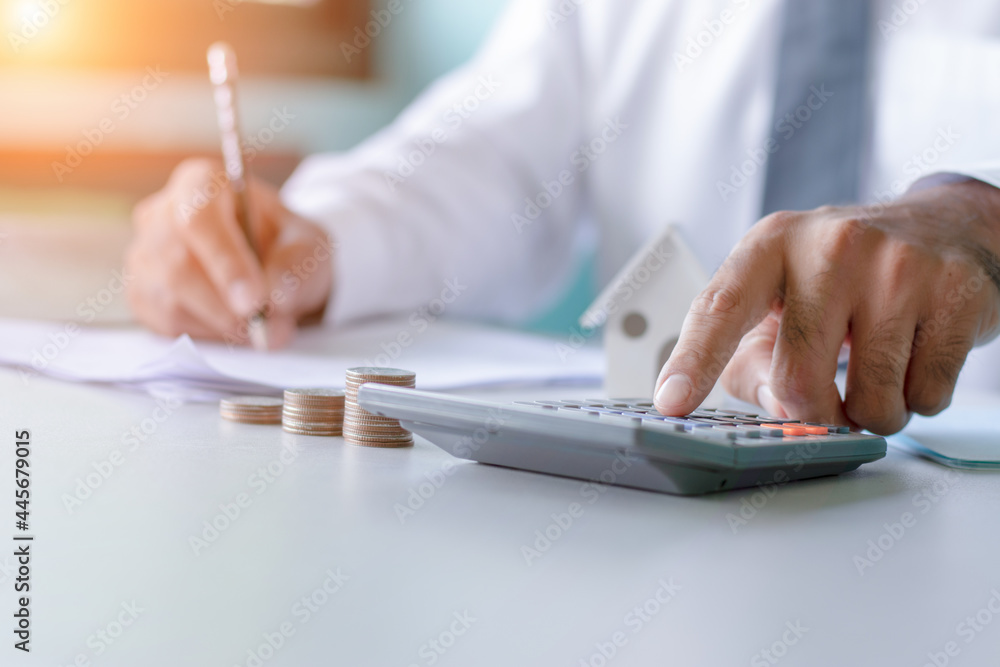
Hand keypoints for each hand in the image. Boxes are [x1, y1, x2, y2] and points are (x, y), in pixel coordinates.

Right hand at [125, 159, 333, 348]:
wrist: (273, 266)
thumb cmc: (286, 245)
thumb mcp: (309, 245)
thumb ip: (296, 267)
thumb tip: (276, 298)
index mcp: (202, 183)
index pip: (199, 219)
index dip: (225, 264)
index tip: (255, 301)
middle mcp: (162, 212)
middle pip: (177, 265)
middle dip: (226, 307)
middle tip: (268, 328)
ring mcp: (146, 253)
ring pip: (168, 299)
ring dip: (220, 326)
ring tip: (262, 330)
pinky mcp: (142, 292)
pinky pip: (163, 323)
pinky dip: (206, 335)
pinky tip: (234, 329)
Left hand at [654, 180, 999, 434]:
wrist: (947, 226)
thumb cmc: (846, 274)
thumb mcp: (782, 301)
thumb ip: (755, 361)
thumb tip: (778, 411)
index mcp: (771, 244)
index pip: (720, 307)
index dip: (693, 361)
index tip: (671, 403)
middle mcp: (831, 245)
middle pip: (798, 379)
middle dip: (814, 414)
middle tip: (829, 402)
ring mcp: (897, 266)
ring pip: (872, 400)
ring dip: (874, 413)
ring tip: (878, 371)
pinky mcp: (955, 291)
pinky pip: (928, 394)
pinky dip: (920, 399)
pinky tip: (918, 357)